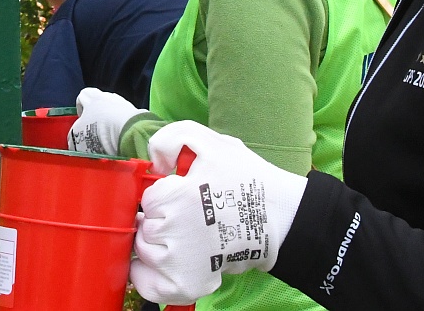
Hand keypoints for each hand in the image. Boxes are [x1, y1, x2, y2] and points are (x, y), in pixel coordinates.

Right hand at [68, 87, 148, 156]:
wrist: (127, 131)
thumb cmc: (97, 130)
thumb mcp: (76, 135)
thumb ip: (73, 135)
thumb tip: (73, 143)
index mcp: (91, 98)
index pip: (83, 95)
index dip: (80, 106)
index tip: (81, 119)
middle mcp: (108, 96)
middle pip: (100, 100)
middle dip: (97, 113)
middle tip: (95, 128)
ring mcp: (123, 103)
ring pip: (114, 108)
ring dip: (112, 119)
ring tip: (110, 136)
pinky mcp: (136, 112)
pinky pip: (126, 117)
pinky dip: (123, 126)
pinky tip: (121, 138)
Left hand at [131, 122, 308, 304]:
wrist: (279, 221)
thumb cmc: (248, 181)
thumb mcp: (213, 143)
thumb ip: (173, 138)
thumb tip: (154, 161)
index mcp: (180, 197)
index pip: (149, 200)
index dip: (166, 197)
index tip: (184, 198)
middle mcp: (176, 232)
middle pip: (144, 225)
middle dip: (161, 219)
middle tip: (189, 219)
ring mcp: (180, 264)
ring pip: (144, 251)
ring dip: (157, 245)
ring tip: (187, 240)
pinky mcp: (186, 285)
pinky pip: (147, 283)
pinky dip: (150, 276)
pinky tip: (171, 263)